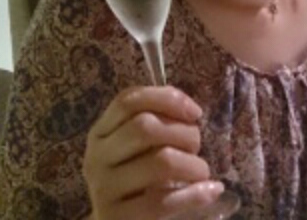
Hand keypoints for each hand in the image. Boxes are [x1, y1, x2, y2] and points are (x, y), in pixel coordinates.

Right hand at [83, 86, 223, 219]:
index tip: (195, 112)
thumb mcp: (136, 146)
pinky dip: (195, 194)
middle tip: (196, 145)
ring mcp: (103, 189)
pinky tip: (210, 190)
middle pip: (145, 128)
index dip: (166, 99)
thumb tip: (190, 109)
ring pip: (160, 161)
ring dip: (192, 163)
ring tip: (201, 170)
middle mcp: (96, 157)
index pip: (128, 100)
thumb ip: (156, 119)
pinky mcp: (116, 219)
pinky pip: (164, 201)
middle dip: (182, 132)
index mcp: (100, 132)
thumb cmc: (134, 178)